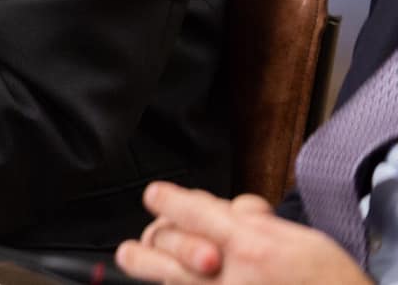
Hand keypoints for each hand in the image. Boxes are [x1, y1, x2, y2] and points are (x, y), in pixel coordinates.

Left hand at [115, 182, 372, 284]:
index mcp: (251, 245)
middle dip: (155, 235)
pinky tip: (176, 281)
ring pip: (168, 277)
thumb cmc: (328, 281)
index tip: (155, 195)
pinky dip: (176, 284)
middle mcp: (228, 274)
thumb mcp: (296, 237)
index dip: (167, 200)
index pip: (190, 212)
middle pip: (167, 242)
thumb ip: (252, 221)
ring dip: (152, 266)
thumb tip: (224, 208)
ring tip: (142, 258)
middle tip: (142, 239)